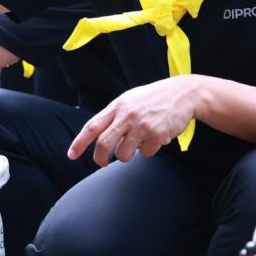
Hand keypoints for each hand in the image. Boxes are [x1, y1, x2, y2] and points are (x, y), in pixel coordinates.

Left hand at [67, 75, 198, 166]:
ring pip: (123, 154)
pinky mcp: (156, 135)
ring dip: (128, 155)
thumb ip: (115, 116)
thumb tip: (100, 139)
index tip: (71, 155)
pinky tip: (157, 136)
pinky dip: (149, 150)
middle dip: (100, 158)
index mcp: (118, 106)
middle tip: (102, 162)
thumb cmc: (153, 98)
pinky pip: (145, 154)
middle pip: (104, 144)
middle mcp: (127, 115)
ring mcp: (142, 126)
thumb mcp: (130, 100)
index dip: (79, 142)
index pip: (92, 126)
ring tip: (138, 142)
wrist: (183, 93)